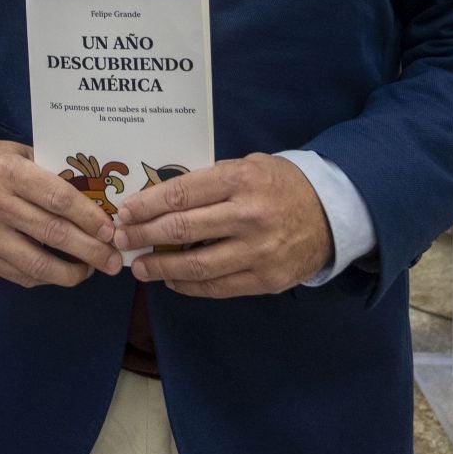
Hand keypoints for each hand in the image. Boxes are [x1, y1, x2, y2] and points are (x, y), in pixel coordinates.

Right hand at [0, 138, 122, 287]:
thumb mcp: (22, 153)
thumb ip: (53, 174)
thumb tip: (96, 201)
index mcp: (9, 172)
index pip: (58, 199)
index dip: (88, 218)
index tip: (110, 231)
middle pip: (53, 234)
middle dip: (90, 251)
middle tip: (114, 260)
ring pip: (37, 264)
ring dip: (71, 272)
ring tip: (91, 270)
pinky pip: (20, 275)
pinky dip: (46, 278)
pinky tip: (62, 271)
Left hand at [113, 153, 331, 297]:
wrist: (332, 213)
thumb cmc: (280, 184)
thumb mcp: (248, 166)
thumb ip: (211, 182)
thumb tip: (160, 199)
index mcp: (240, 179)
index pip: (181, 194)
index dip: (146, 205)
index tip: (124, 212)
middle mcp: (248, 215)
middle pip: (181, 228)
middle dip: (143, 235)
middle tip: (120, 239)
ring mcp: (258, 251)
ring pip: (196, 264)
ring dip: (160, 266)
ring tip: (139, 267)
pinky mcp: (266, 280)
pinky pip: (217, 287)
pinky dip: (188, 285)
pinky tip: (171, 279)